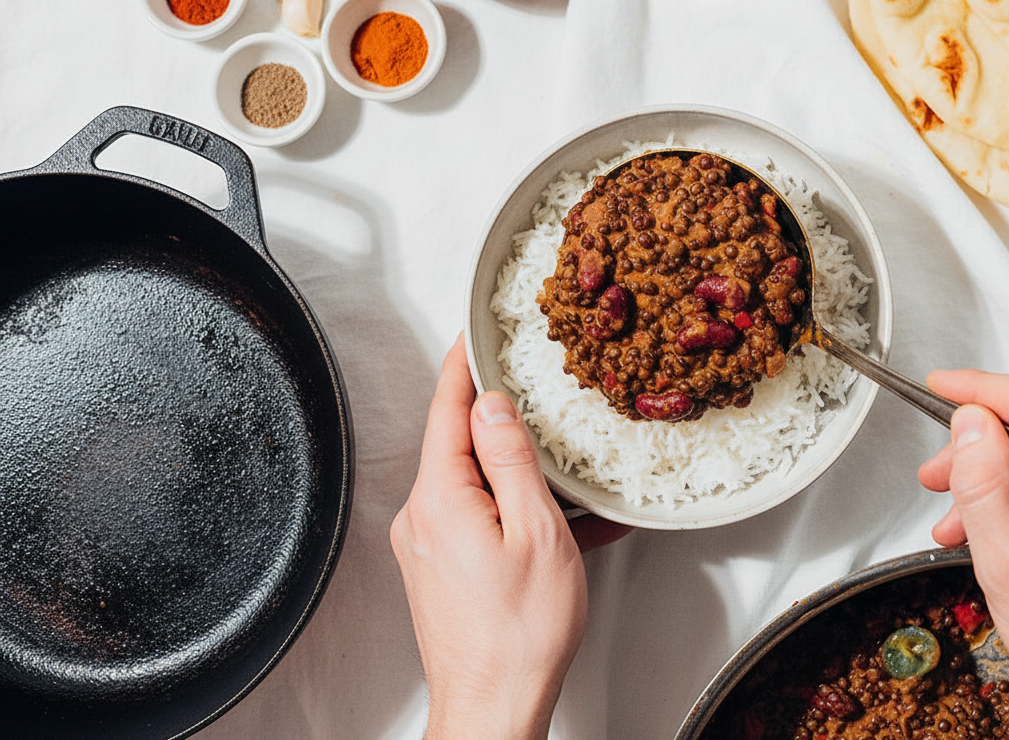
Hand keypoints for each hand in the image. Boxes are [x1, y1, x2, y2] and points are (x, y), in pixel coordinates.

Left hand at [390, 334, 629, 739]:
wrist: (492, 708)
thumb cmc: (518, 635)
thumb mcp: (536, 532)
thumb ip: (511, 460)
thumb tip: (494, 406)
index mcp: (440, 498)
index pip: (446, 409)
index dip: (463, 365)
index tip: (474, 333)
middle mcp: (422, 517)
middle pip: (458, 443)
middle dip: (497, 418)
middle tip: (533, 392)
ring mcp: (427, 545)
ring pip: (471, 482)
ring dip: (513, 470)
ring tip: (560, 472)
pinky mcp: (439, 568)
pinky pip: (475, 518)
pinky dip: (512, 511)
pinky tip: (556, 524)